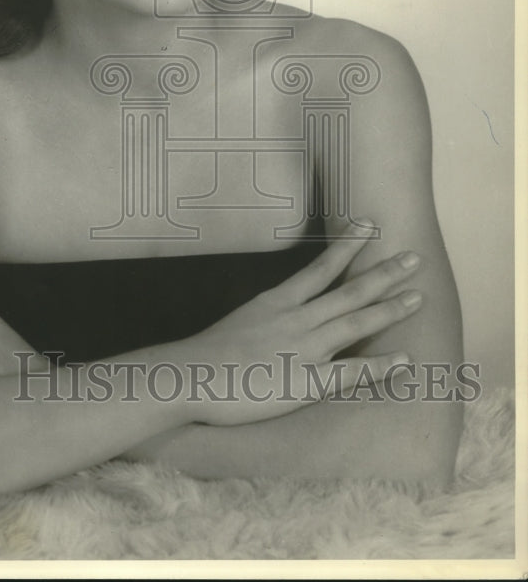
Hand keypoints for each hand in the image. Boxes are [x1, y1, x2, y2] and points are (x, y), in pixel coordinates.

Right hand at [180, 222, 422, 425]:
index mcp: (276, 301)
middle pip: (349, 290)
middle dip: (384, 273)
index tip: (369, 225)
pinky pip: (351, 373)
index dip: (348, 246)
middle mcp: (296, 319)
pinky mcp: (306, 382)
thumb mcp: (238, 323)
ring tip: (419, 297)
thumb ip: (263, 319)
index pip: (320, 267)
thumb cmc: (205, 355)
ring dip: (390, 308)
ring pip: (356, 322)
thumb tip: (278, 319)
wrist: (189, 375)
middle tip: (414, 258)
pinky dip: (380, 365)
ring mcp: (304, 348)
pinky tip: (404, 359)